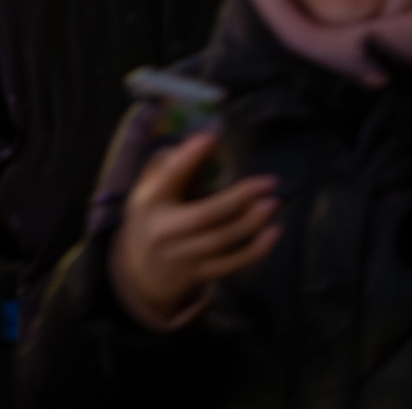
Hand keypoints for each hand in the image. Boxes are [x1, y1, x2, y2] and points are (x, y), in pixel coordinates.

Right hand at [109, 130, 277, 330]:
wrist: (139, 275)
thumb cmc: (150, 220)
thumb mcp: (146, 193)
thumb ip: (165, 167)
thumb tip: (198, 141)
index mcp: (147, 201)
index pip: (169, 176)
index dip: (189, 156)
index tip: (211, 136)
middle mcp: (163, 229)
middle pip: (205, 215)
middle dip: (239, 197)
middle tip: (268, 182)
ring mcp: (181, 255)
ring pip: (221, 239)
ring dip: (251, 221)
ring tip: (273, 202)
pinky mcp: (198, 274)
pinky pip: (231, 263)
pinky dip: (255, 250)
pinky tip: (272, 233)